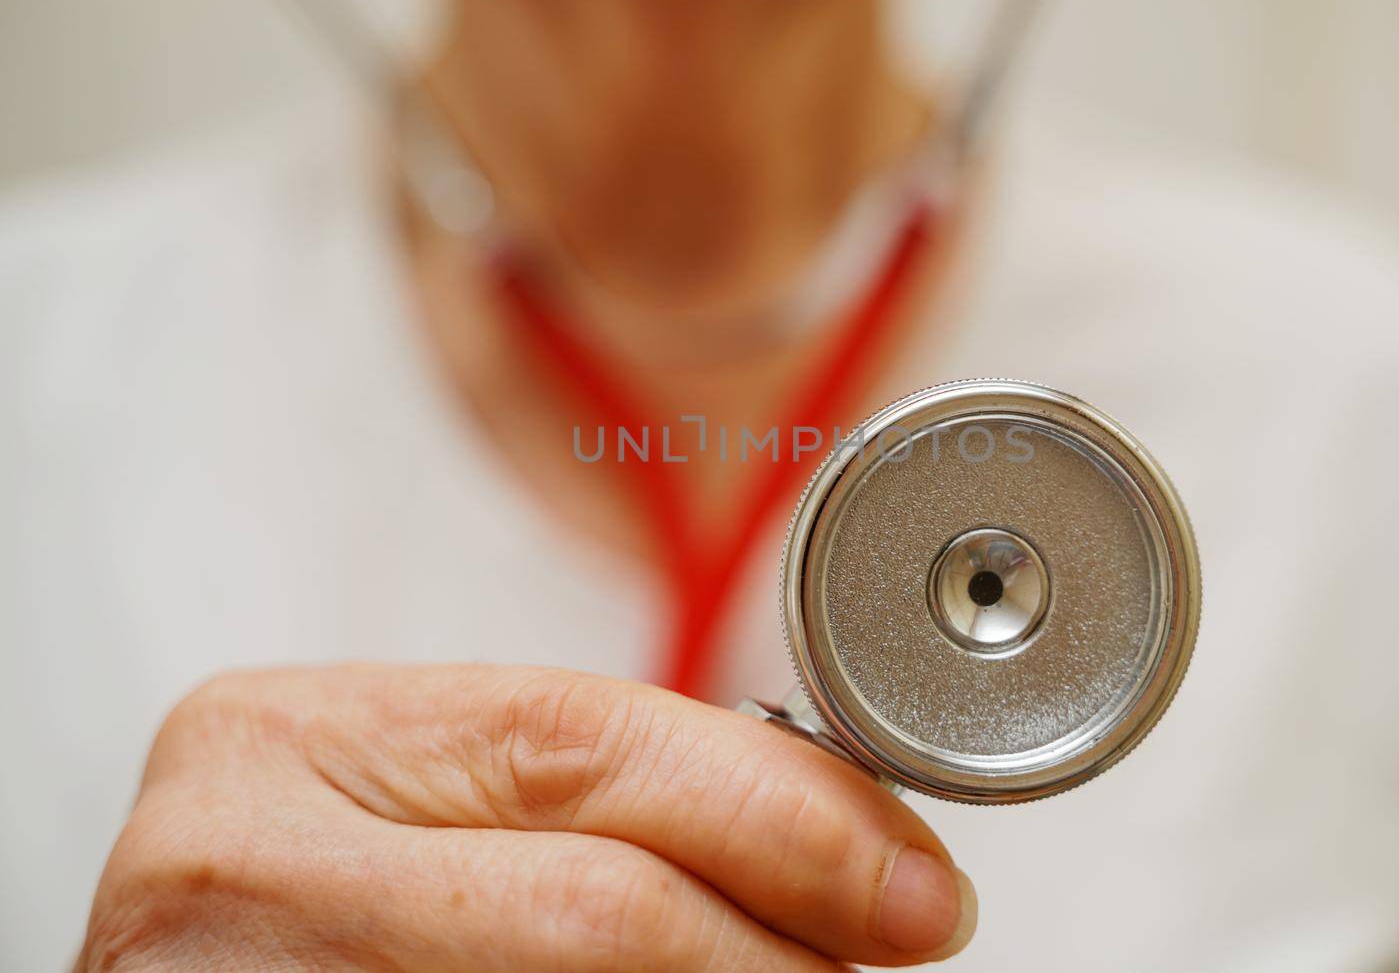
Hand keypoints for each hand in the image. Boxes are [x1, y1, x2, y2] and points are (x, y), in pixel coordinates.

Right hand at [76, 666, 976, 970]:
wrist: (197, 960)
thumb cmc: (302, 881)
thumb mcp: (414, 798)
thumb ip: (588, 797)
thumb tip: (841, 844)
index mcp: (282, 738)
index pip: (585, 744)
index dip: (779, 811)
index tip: (911, 877)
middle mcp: (235, 862)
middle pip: (594, 903)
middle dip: (783, 935)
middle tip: (896, 943)